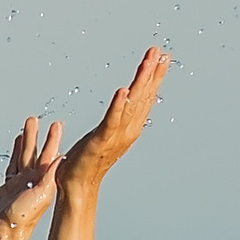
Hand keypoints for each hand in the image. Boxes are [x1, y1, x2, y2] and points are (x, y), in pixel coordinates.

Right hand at [0, 116, 61, 239]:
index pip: (46, 154)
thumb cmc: (23, 219)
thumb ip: (50, 174)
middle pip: (29, 153)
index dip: (51, 139)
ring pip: (13, 162)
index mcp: (37, 180)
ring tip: (18, 136)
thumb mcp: (41, 194)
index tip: (56, 124)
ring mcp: (9, 188)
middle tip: (33, 120)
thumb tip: (61, 157)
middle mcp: (24, 182)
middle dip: (31, 136)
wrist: (4, 238)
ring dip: (16, 149)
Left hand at [59, 47, 169, 190]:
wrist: (77, 187)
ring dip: (140, 81)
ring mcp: (115, 136)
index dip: (154, 77)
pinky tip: (123, 90)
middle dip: (152, 74)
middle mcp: (127, 130)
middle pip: (143, 97)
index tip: (161, 56)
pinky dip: (117, 106)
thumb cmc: (87, 162)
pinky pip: (111, 121)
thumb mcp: (106, 134)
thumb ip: (116, 118)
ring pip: (132, 104)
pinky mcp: (100, 141)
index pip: (145, 98)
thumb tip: (122, 102)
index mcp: (129, 128)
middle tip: (159, 52)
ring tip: (148, 62)